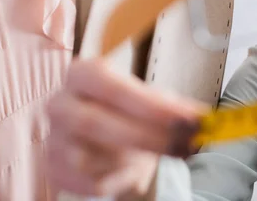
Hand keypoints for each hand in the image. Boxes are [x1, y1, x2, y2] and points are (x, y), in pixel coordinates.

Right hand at [46, 58, 206, 196]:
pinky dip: (122, 178)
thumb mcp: (149, 98)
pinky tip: (135, 168)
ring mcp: (53, 140)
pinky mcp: (54, 170)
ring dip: (135, 160)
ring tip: (159, 154)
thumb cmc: (125, 109)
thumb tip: (203, 118)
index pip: (113, 88)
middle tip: (187, 145)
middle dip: (148, 137)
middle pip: (98, 124)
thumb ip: (172, 107)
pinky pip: (93, 182)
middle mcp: (60, 105)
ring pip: (94, 158)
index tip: (189, 119)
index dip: (152, 106)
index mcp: (82, 75)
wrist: (95, 133)